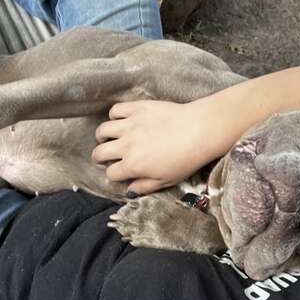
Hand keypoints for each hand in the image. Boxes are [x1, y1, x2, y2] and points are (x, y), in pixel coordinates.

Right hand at [93, 100, 214, 195]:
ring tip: (109, 138)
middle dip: (100, 157)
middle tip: (106, 157)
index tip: (119, 172)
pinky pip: (115, 110)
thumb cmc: (186, 159)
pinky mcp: (137, 108)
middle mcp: (126, 145)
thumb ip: (144, 186)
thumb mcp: (166, 181)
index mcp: (133, 165)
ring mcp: (130, 125)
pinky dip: (114, 115)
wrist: (199, 131)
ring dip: (103, 136)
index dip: (113, 175)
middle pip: (99, 153)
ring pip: (103, 130)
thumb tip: (129, 190)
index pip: (111, 173)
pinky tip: (122, 120)